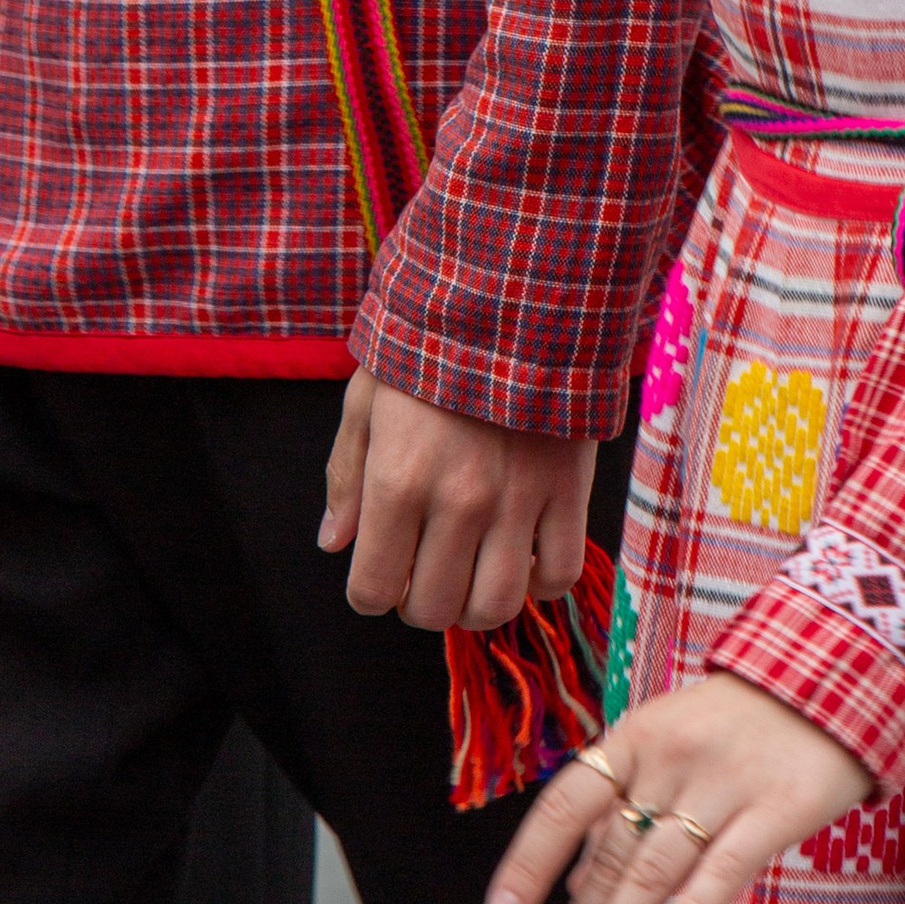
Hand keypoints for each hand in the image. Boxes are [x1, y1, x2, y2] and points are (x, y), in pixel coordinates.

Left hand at [321, 368, 598, 632]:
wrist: (519, 294)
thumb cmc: (431, 346)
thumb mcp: (366, 400)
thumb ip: (345, 477)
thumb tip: (334, 545)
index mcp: (398, 481)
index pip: (372, 590)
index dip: (371, 592)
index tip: (382, 570)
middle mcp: (458, 502)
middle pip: (434, 608)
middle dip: (420, 602)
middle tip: (426, 571)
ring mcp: (519, 500)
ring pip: (496, 605)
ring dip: (478, 603)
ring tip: (473, 571)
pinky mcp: (570, 490)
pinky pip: (560, 574)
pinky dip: (541, 582)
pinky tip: (524, 555)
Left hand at [486, 668, 873, 903]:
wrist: (837, 673)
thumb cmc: (739, 723)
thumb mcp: (670, 745)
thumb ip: (623, 810)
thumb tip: (569, 889)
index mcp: (636, 737)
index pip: (568, 803)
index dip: (529, 860)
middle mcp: (672, 758)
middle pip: (612, 855)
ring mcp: (725, 782)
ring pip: (656, 869)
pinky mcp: (778, 807)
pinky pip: (725, 865)